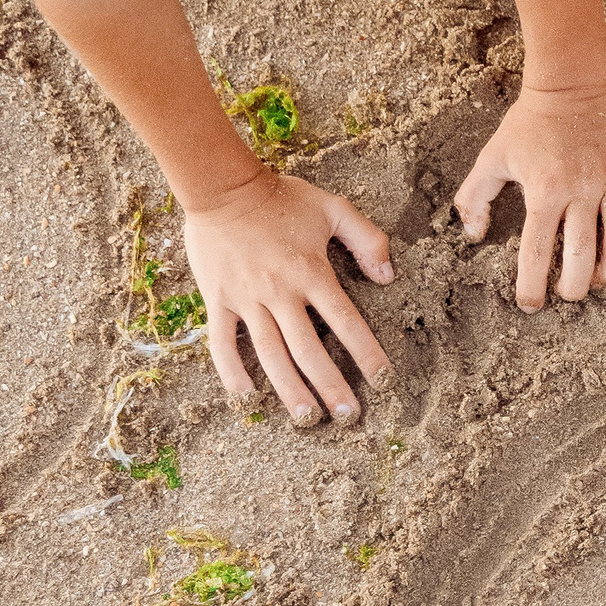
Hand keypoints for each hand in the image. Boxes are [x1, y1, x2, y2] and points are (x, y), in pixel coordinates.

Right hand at [186, 170, 393, 427]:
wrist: (221, 186)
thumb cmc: (280, 197)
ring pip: (271, 354)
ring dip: (290, 389)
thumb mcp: (332, 207)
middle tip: (348, 416)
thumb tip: (388, 276)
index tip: (383, 382)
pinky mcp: (218, 300)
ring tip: (307, 418)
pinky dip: (232, 373)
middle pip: (310, 350)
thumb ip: (367, 239)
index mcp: (312, 273)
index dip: (366, 354)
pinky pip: (223, 343)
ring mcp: (247, 299)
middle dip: (331, 386)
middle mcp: (280, 292)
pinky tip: (247, 399)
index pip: (346, 323)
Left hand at [456, 82, 605, 311]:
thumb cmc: (529, 122)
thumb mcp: (492, 156)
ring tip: (601, 281)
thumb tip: (474, 235)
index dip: (531, 286)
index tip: (530, 304)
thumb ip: (474, 197)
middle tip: (568, 293)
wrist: (572, 81)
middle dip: (575, 286)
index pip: (537, 251)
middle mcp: (580, 191)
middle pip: (582, 255)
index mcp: (544, 191)